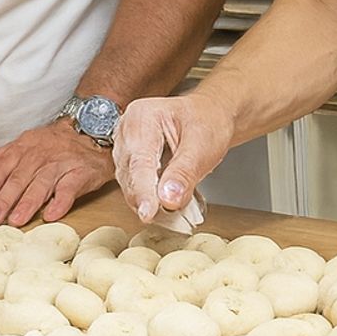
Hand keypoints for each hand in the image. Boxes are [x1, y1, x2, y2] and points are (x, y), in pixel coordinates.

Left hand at [0, 120, 113, 226]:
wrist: (94, 133)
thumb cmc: (55, 144)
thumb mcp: (25, 145)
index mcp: (24, 147)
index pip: (2, 167)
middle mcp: (41, 154)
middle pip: (19, 178)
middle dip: (4, 199)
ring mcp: (61, 163)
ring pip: (41, 184)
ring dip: (28, 203)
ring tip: (16, 221)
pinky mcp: (80, 173)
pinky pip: (69, 188)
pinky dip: (60, 202)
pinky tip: (51, 215)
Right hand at [114, 94, 233, 222]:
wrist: (210, 117)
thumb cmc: (207, 121)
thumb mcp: (203, 144)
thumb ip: (184, 172)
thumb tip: (168, 200)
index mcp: (142, 117)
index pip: (139, 161)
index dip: (143, 190)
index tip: (148, 213)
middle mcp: (127, 131)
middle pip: (130, 176)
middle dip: (150, 200)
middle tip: (176, 218)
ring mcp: (126, 148)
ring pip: (131, 186)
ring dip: (153, 203)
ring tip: (179, 210)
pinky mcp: (131, 165)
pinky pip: (136, 189)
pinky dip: (154, 201)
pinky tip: (172, 204)